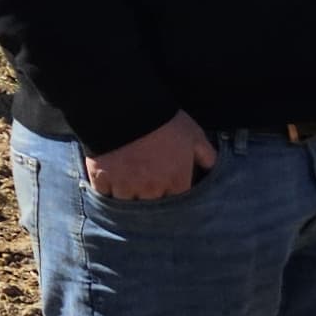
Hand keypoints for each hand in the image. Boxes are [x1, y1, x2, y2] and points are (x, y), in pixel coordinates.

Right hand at [86, 110, 214, 200]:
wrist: (126, 108)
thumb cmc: (164, 121)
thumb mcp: (194, 135)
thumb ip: (207, 155)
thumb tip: (213, 169)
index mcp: (175, 181)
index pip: (177, 203)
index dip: (173, 196)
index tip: (169, 190)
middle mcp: (151, 189)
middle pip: (152, 207)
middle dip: (151, 200)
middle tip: (146, 187)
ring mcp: (125, 186)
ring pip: (127, 204)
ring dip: (128, 196)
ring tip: (127, 184)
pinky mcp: (102, 179)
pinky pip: (104, 195)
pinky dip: (106, 190)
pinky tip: (108, 181)